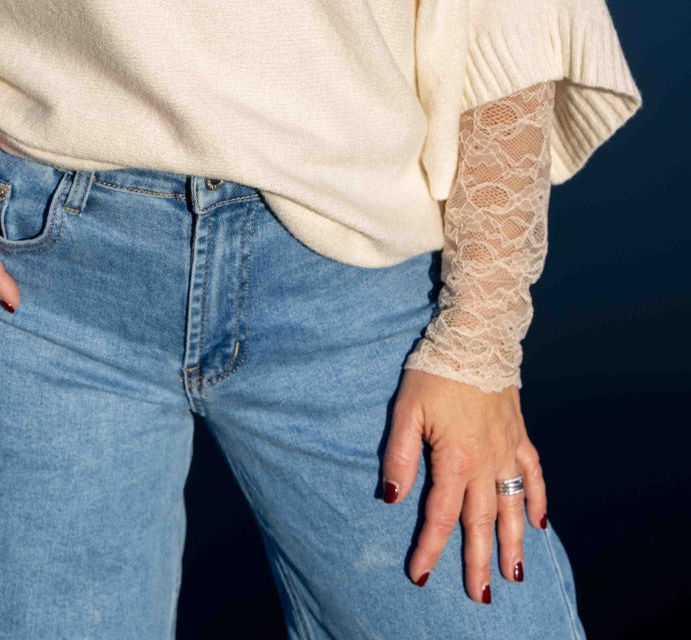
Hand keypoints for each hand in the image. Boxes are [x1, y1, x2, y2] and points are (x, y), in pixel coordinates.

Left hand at [381, 366, 547, 602]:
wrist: (476, 336)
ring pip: (513, 506)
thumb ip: (399, 456)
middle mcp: (486, 461)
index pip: (440, 514)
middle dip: (478, 561)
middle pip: (482, 521)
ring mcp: (508, 448)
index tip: (420, 576)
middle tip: (481, 597)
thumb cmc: (434, 369)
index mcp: (456, 458)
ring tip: (515, 575)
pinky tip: (541, 523)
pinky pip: (534, 473)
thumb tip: (391, 499)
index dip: (429, 547)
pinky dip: (539, 499)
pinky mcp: (520, 433)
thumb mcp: (406, 410)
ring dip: (514, 542)